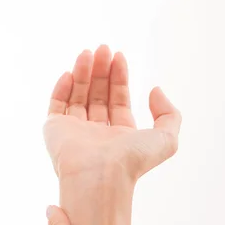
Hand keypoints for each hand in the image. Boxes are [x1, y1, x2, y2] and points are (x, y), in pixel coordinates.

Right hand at [43, 45, 181, 181]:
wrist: (100, 176)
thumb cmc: (132, 161)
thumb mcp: (166, 138)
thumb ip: (169, 114)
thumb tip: (155, 90)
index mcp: (120, 136)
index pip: (118, 100)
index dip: (119, 77)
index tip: (118, 56)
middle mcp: (97, 134)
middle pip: (97, 95)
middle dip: (101, 71)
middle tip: (103, 48)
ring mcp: (74, 132)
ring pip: (77, 97)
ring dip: (82, 73)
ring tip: (88, 52)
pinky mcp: (54, 131)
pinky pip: (56, 106)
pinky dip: (61, 88)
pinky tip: (70, 72)